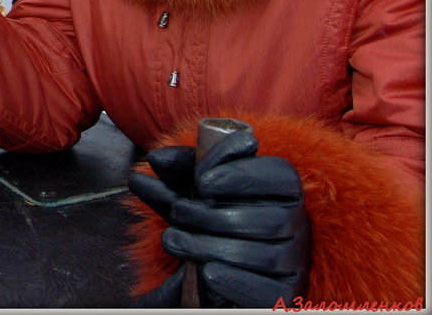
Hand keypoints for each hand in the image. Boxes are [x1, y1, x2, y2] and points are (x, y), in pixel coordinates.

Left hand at [128, 130, 310, 307]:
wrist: (211, 274)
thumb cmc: (207, 221)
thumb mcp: (194, 192)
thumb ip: (181, 172)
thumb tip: (158, 158)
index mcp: (283, 193)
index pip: (281, 176)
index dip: (244, 175)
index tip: (202, 181)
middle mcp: (297, 227)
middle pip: (271, 219)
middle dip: (217, 215)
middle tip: (177, 212)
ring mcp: (294, 264)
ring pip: (266, 255)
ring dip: (212, 246)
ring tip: (173, 240)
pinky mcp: (284, 296)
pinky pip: (267, 291)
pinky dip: (235, 281)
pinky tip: (207, 273)